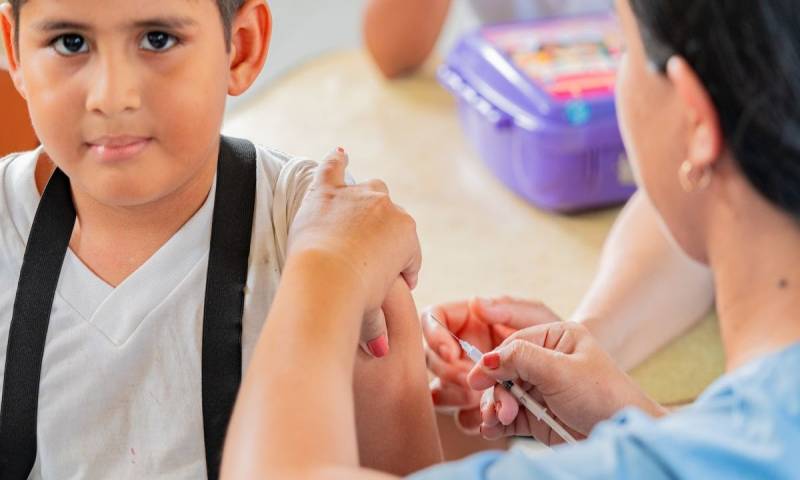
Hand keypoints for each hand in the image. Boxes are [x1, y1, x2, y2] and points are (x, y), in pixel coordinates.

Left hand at [288, 149, 420, 350]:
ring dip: (363, 204)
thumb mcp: (373, 316)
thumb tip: (381, 350)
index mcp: (407, 234)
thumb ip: (377, 325)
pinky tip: (339, 154)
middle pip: (389, 221)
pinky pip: (333, 168)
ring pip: (367, 193)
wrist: (326, 280)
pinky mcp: (327, 192)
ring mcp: (358, 196)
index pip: (407, 254)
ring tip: (355, 215)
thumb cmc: (353, 301)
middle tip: (365, 263)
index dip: (397, 273)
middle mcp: (388, 209)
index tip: (387, 287)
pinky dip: (336, 161)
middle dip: (381, 240)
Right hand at [468, 322, 666, 444]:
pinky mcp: (537, 415)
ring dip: (495, 408)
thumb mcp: (560, 371)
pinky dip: (497, 422)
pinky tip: (492, 429)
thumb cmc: (603, 396)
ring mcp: (541, 389)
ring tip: (497, 422)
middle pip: (504, 371)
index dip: (493, 362)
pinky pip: (508, 415)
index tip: (476, 380)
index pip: (514, 344)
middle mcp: (547, 361)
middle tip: (498, 409)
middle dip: (497, 390)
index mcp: (557, 338)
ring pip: (503, 394)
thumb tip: (486, 359)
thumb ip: (520, 359)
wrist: (621, 435)